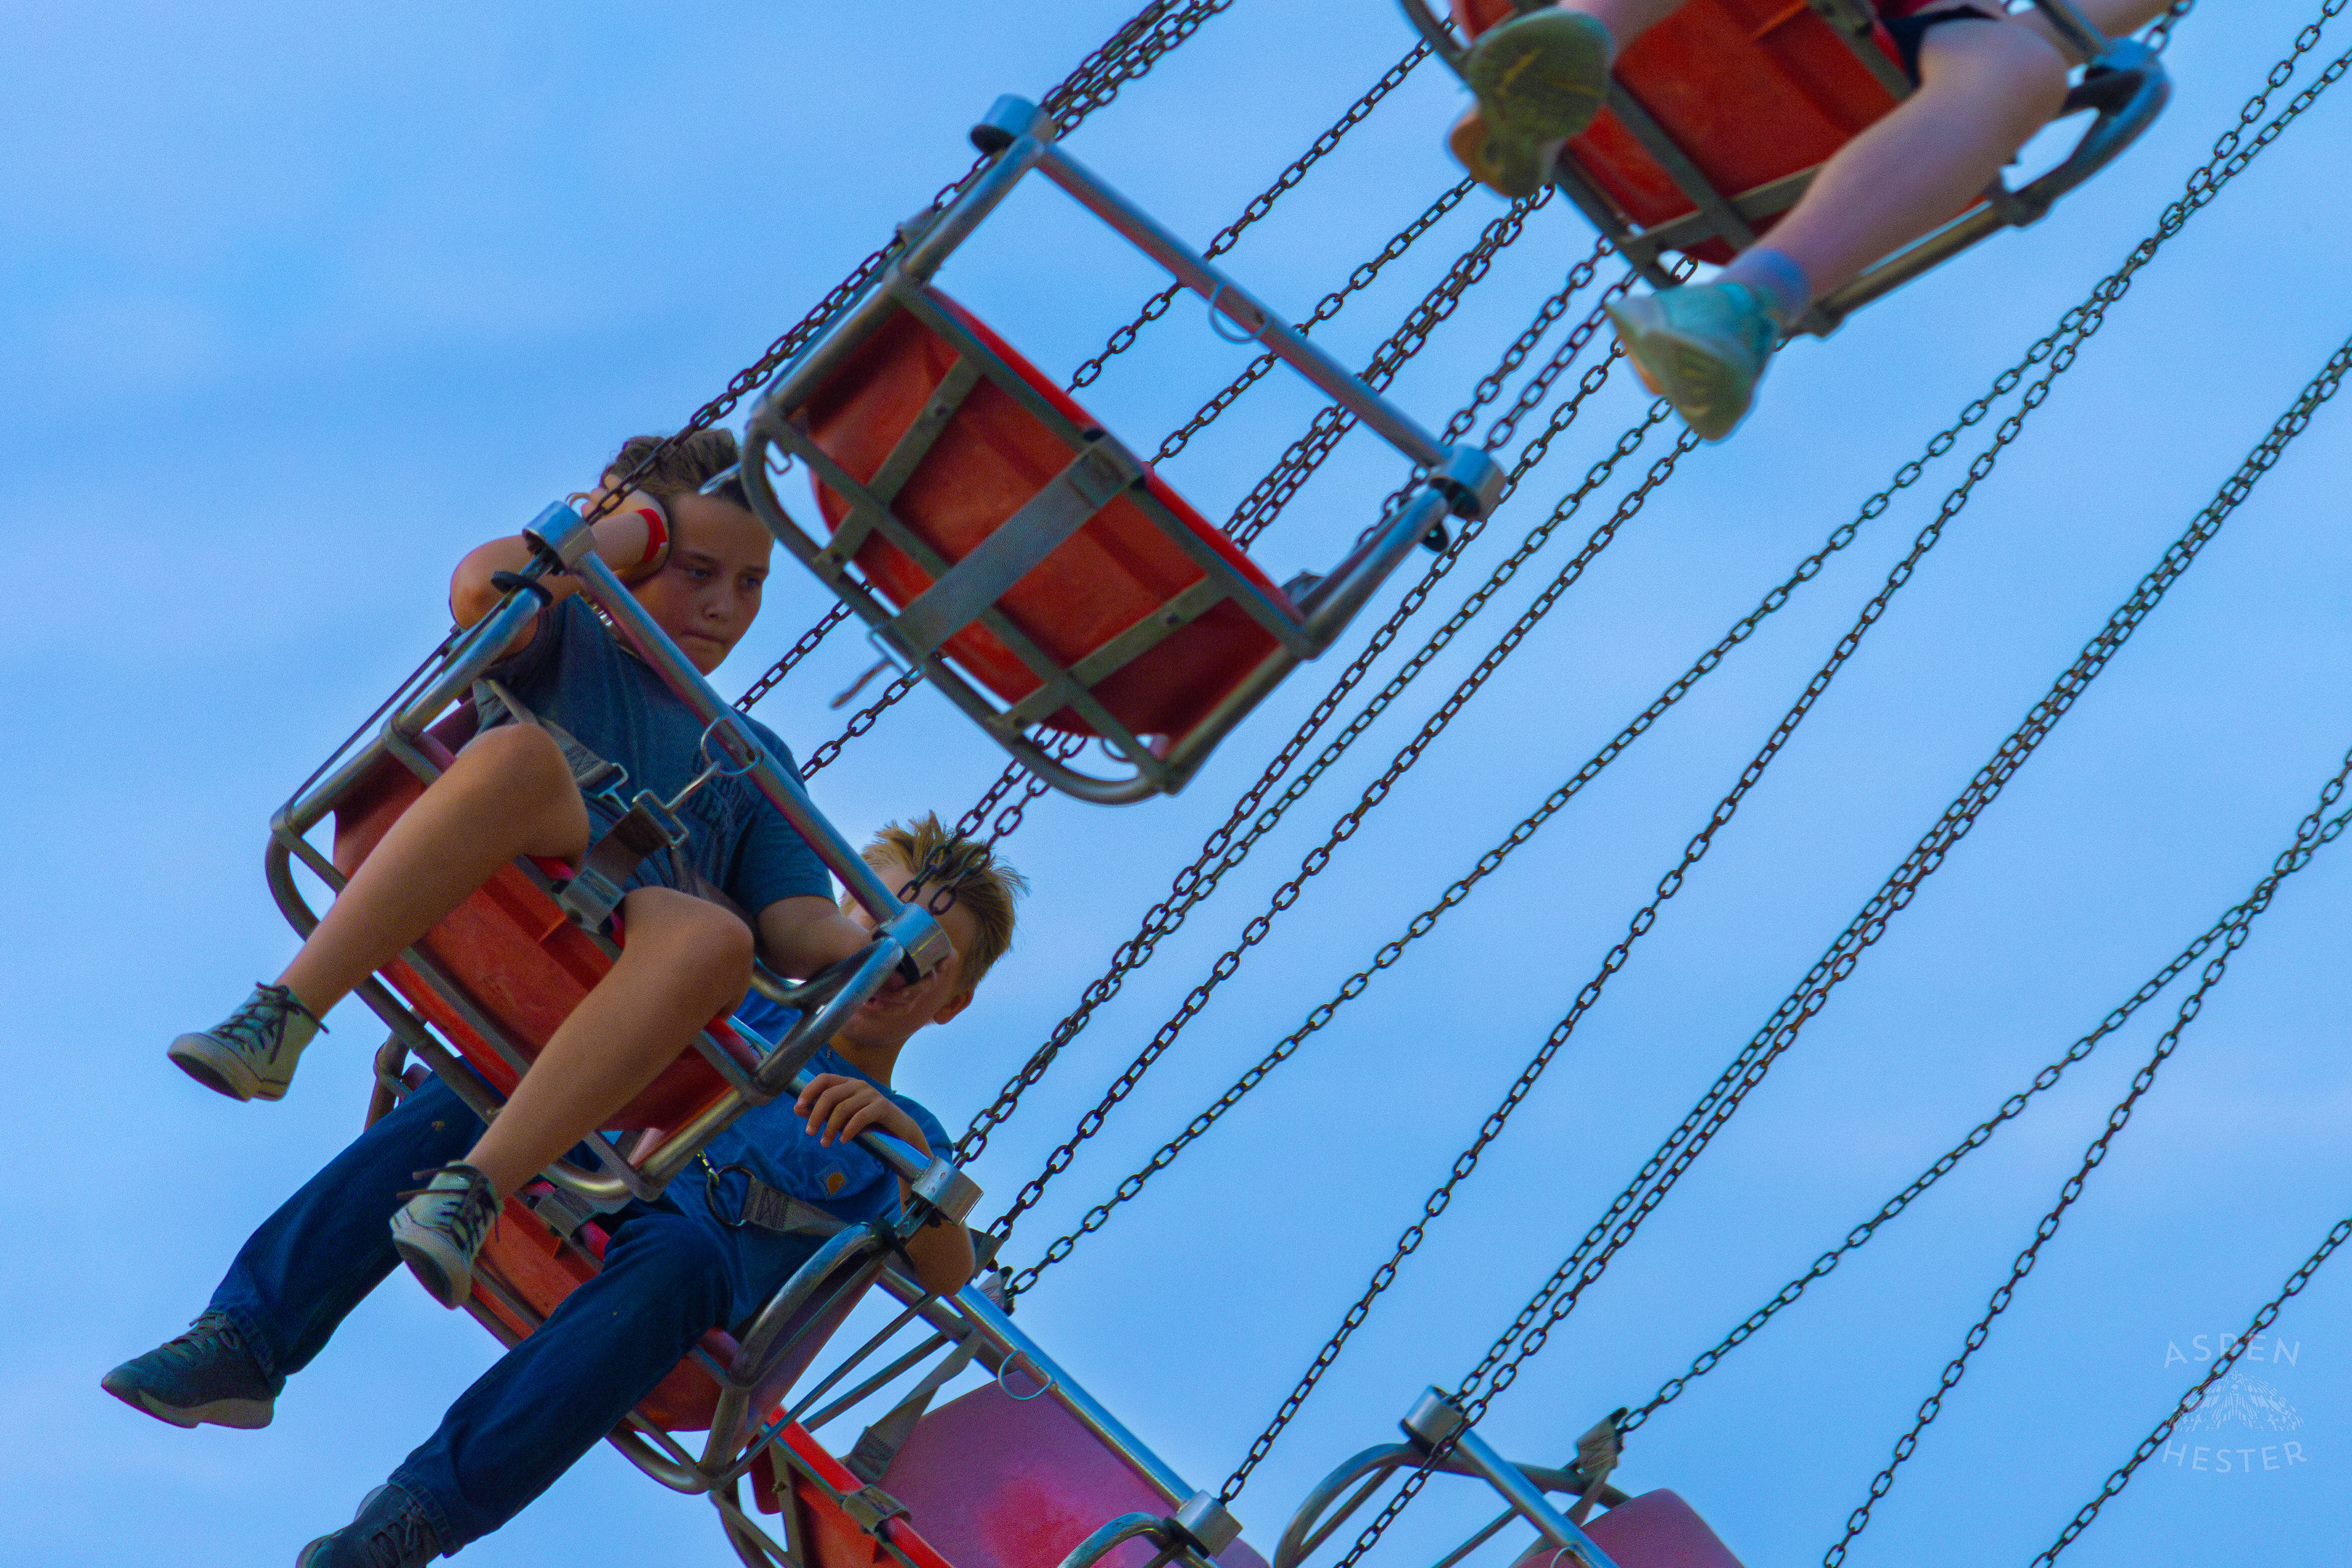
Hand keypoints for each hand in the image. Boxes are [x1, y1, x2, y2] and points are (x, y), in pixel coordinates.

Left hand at [795, 1074, 923, 1150]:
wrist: (899, 1132)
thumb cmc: (867, 1123)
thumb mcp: (841, 1119)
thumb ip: (821, 1113)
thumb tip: (797, 1109)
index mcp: (847, 1083)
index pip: (824, 1078)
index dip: (809, 1090)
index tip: (798, 1107)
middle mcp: (858, 1084)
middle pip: (830, 1094)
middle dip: (816, 1114)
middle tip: (810, 1133)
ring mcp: (871, 1094)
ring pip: (843, 1108)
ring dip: (831, 1127)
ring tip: (825, 1142)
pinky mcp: (882, 1106)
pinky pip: (860, 1117)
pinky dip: (849, 1129)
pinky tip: (843, 1140)